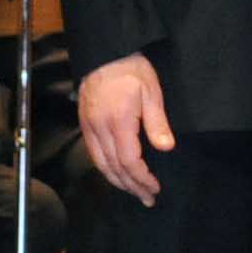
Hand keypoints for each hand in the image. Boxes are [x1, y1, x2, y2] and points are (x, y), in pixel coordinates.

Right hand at [79, 53, 175, 202]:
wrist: (104, 53)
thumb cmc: (131, 69)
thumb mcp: (151, 91)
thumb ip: (157, 122)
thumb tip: (166, 148)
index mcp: (119, 121)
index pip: (129, 160)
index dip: (142, 178)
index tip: (155, 188)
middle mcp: (100, 128)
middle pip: (114, 167)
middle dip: (131, 186)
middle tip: (147, 199)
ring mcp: (89, 127)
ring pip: (101, 164)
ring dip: (117, 182)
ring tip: (133, 192)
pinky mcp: (85, 124)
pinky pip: (93, 154)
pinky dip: (105, 169)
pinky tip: (115, 174)